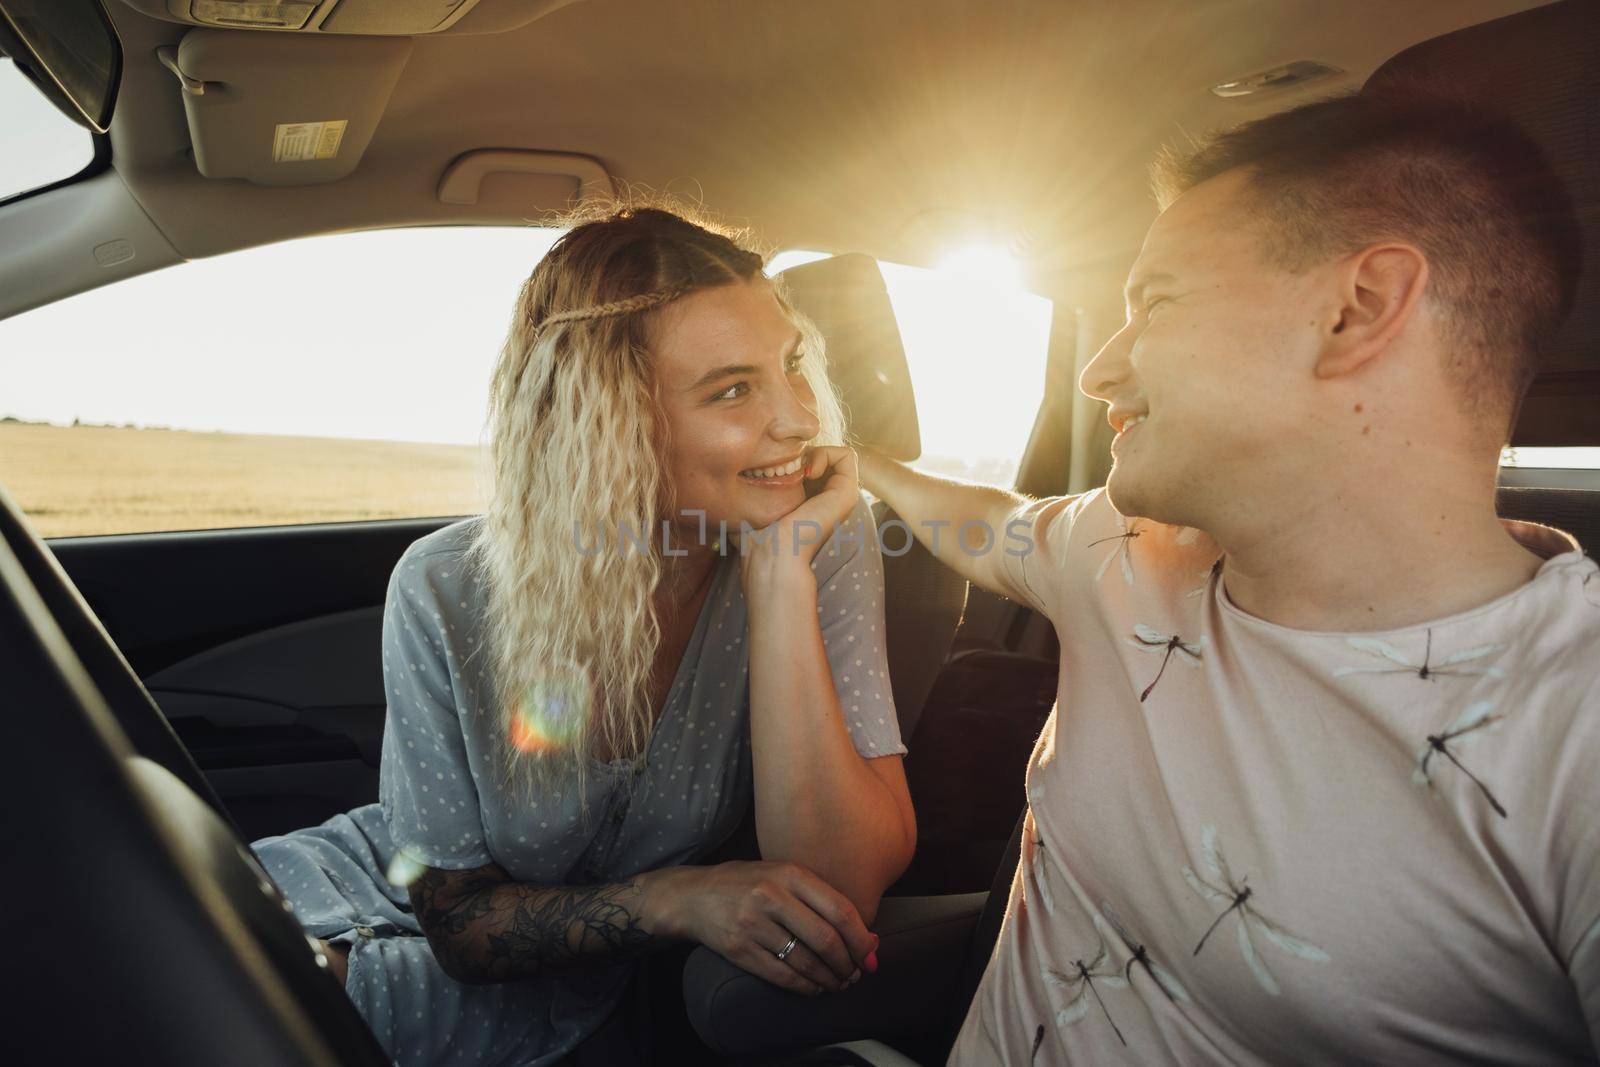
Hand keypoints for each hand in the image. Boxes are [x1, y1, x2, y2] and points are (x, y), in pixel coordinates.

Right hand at [646, 861, 877, 995]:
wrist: (693, 896)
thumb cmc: (747, 884)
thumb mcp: (782, 876)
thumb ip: (822, 900)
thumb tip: (869, 937)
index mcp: (789, 873)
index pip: (840, 910)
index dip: (861, 939)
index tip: (870, 955)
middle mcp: (771, 896)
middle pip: (826, 939)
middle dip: (848, 963)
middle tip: (855, 974)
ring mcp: (753, 923)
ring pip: (806, 961)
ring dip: (829, 978)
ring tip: (838, 982)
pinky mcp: (739, 949)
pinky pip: (782, 975)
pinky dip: (805, 986)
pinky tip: (814, 986)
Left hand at [739, 445, 860, 583]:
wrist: (773, 553)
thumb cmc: (757, 538)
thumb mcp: (752, 510)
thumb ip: (752, 498)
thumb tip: (732, 486)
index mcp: (811, 504)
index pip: (808, 467)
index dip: (792, 459)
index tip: (777, 471)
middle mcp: (829, 500)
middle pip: (822, 458)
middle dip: (804, 452)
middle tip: (789, 468)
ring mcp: (840, 496)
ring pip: (835, 455)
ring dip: (815, 451)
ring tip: (800, 469)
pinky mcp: (848, 492)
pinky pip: (846, 455)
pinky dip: (826, 453)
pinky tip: (808, 470)